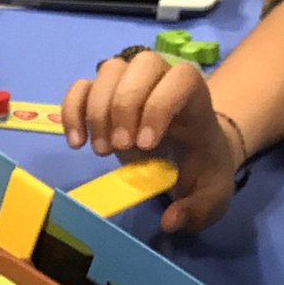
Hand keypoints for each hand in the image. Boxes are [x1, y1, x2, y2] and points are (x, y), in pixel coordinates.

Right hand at [62, 51, 239, 232]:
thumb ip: (200, 208)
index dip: (160, 105)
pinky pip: (81, 87)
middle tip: (120, 148)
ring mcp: (130, 81)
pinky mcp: (103, 93)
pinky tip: (76, 143)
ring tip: (101, 151)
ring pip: (107, 71)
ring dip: (97, 112)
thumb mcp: (212, 193)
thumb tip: (171, 220)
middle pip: (140, 64)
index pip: (181, 78)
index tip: (145, 145)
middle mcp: (162, 78)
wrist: (189, 150)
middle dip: (123, 106)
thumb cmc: (201, 165)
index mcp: (195, 97)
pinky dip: (72, 112)